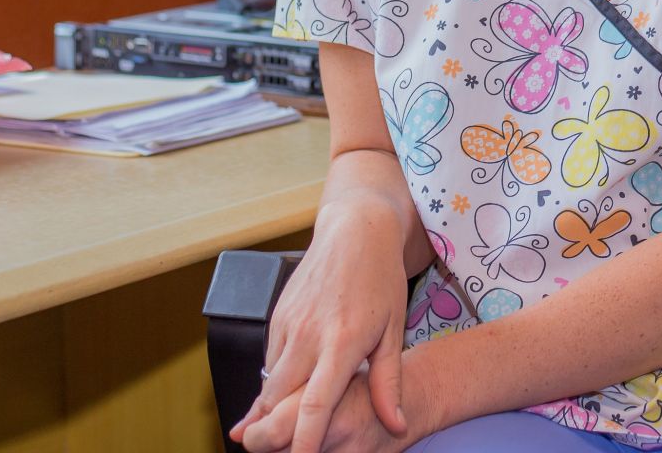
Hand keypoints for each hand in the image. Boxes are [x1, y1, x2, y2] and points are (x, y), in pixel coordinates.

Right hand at [228, 208, 410, 452]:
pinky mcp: (276, 316)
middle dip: (273, 432)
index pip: (314, 404)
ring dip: (269, 410)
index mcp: (341, 342)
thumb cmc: (379, 278)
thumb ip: (389, 383)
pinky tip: (282, 393)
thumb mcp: (393, 330)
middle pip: (279, 400)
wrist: (355, 230)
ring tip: (266, 437)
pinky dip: (274, 381)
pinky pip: (271, 360)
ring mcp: (287, 324)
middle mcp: (307, 335)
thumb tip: (396, 425)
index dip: (303, 440)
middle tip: (275, 452)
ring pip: (270, 382)